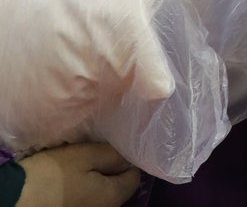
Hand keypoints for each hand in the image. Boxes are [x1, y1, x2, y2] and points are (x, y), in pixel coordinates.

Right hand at [17, 144, 139, 206]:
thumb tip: (129, 157)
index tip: (114, 147)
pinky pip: (86, 195)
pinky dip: (82, 185)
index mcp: (114, 197)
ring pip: (101, 190)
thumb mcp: (86, 155)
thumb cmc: (53, 175)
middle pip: (118, 185)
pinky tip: (69, 176)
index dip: (127, 159)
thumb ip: (113, 155)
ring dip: (95, 176)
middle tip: (95, 152)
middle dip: (110, 168)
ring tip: (80, 163)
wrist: (14, 198)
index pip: (134, 176)